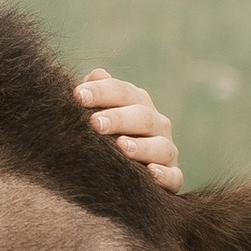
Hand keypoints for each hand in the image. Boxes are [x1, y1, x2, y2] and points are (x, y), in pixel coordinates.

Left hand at [76, 70, 182, 191]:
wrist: (124, 173)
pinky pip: (173, 176)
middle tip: (95, 123)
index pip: (122, 92)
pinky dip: (165, 174)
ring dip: (142, 146)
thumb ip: (99, 95)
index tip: (78, 96)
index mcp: (138, 104)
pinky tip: (151, 172)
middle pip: (142, 116)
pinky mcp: (172, 177)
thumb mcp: (99, 113)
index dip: (101, 92)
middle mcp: (156, 124)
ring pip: (160, 146)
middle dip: (118, 118)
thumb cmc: (106, 136)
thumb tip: (96, 74)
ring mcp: (165, 151)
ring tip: (121, 146)